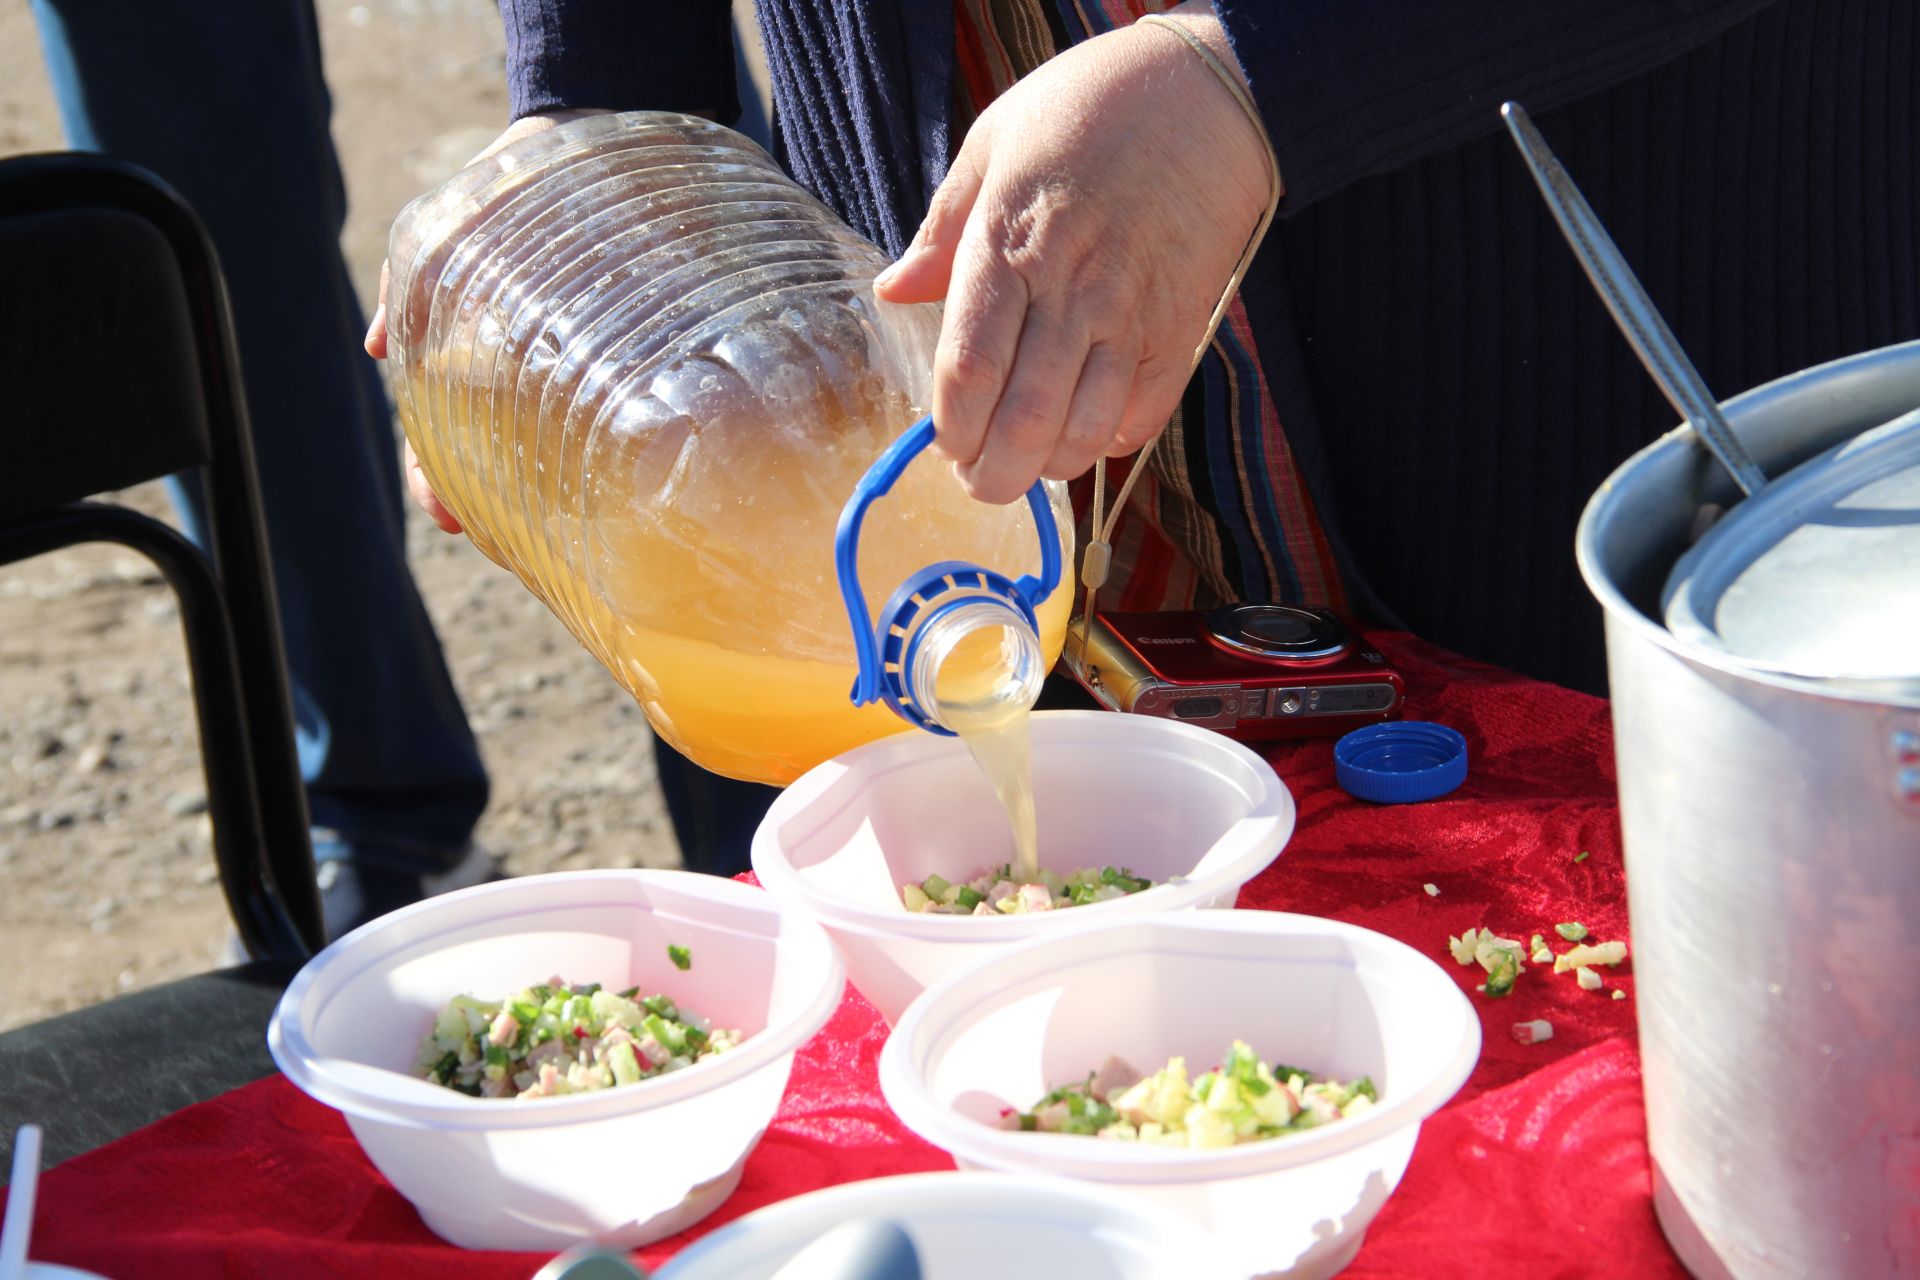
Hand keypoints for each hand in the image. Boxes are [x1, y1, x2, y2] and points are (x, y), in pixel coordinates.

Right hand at [365, 109, 614, 534]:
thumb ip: (411, 286)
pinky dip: (599, 443)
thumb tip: (376, 348)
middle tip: (482, 531)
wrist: (580, 144)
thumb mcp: (448, 229)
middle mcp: (517, 369)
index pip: (441, 430)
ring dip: (531, 482)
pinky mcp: (617, 352)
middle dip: (478, 493)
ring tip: (543, 522)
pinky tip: (613, 480)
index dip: (436, 476)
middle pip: (488, 448)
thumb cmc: (507, 190)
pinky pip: (606, 405)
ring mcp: (566, 365)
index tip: (444, 514)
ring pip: (539, 437)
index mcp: (471, 351)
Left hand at [872, 4, 1276, 503]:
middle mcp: (1069, 291)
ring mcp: (1130, 317)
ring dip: (1048, 467)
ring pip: (1083, 432)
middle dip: (992, 474)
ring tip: (1028, 463)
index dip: (951, 427)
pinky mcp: (1179, 331)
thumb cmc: (1092, 108)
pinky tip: (1086, 430)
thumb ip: (942, 230)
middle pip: (1022, 420)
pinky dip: (1109, 442)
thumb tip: (894, 292)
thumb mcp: (993, 143)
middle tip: (980, 479)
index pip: (969, 368)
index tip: (945, 442)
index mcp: (1007, 246)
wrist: (1210, 97)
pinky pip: (1142, 416)